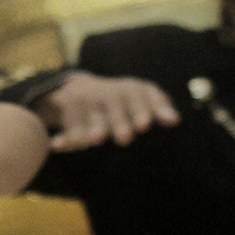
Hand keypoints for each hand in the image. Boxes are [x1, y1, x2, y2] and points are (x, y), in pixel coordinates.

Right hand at [36, 73, 178, 151]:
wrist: (76, 88)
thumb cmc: (119, 102)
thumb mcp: (138, 99)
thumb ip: (157, 108)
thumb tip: (175, 120)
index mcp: (131, 89)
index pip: (142, 95)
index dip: (146, 108)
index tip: (147, 125)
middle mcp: (110, 92)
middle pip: (116, 105)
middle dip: (120, 120)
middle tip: (126, 137)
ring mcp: (88, 99)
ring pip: (92, 115)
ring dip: (94, 127)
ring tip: (95, 139)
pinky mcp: (68, 107)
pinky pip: (68, 125)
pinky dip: (65, 137)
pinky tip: (58, 145)